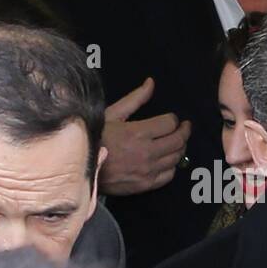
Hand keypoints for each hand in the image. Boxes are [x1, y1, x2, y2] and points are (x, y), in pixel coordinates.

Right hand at [100, 77, 191, 196]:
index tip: (173, 118)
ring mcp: (147, 170)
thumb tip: (151, 83)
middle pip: (178, 140)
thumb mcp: (112, 114)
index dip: (174, 119)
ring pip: (176, 158)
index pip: (170, 123)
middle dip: (184, 131)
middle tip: (184, 127)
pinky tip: (168, 160)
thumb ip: (135, 99)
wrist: (82, 167)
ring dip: (181, 148)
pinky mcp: (145, 184)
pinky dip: (172, 166)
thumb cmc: (95, 138)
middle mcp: (147, 152)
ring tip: (178, 141)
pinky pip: (168, 175)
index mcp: (138, 132)